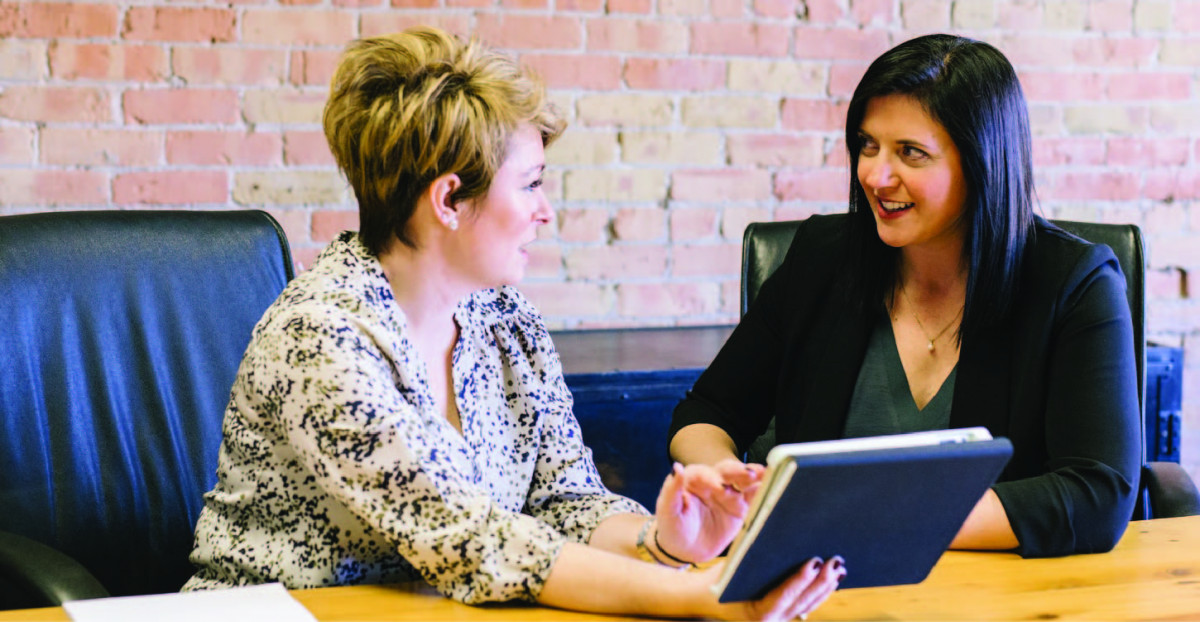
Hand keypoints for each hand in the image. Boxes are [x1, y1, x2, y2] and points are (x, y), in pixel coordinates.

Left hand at [654, 459, 764, 563]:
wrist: (686, 550)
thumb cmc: (673, 528)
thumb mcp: (668, 511)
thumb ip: (671, 490)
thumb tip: (676, 468)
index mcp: (693, 479)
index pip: (703, 473)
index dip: (711, 478)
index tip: (719, 487)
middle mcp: (713, 482)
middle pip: (727, 471)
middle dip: (738, 471)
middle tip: (749, 474)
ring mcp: (729, 493)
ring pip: (743, 480)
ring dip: (755, 476)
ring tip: (767, 474)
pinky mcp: (741, 506)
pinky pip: (754, 496)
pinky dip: (764, 491)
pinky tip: (775, 486)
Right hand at [715, 556, 845, 620]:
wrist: (706, 599)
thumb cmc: (718, 581)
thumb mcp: (731, 569)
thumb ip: (753, 559)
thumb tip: (777, 537)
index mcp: (756, 614)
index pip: (782, 597)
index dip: (800, 580)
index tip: (815, 563)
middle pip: (802, 602)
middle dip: (821, 582)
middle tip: (835, 561)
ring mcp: (780, 621)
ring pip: (808, 605)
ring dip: (826, 587)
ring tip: (839, 568)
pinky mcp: (785, 616)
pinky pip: (806, 605)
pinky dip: (820, 592)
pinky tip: (832, 579)